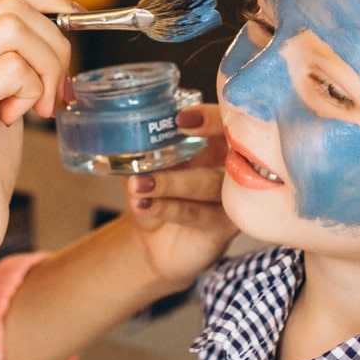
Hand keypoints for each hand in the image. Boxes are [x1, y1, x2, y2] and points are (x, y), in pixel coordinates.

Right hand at [0, 0, 77, 263]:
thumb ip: (7, 51)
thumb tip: (59, 11)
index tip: (73, 22)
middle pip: (8, 5)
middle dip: (54, 41)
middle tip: (59, 85)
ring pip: (14, 29)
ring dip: (46, 66)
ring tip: (41, 106)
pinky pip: (13, 69)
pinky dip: (33, 91)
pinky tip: (19, 120)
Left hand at [123, 104, 235, 289]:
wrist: (158, 245)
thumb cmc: (158, 199)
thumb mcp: (148, 170)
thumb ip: (143, 154)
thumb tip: (126, 140)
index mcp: (217, 146)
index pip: (226, 123)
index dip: (211, 115)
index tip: (184, 117)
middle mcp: (232, 169)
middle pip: (233, 146)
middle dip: (211, 131)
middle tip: (180, 127)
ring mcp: (232, 199)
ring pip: (207, 184)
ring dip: (171, 181)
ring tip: (139, 183)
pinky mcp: (224, 227)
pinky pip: (197, 213)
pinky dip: (168, 207)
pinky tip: (144, 204)